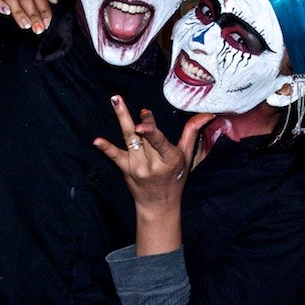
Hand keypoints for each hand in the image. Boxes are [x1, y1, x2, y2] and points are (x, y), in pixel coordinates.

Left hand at [93, 95, 213, 255]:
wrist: (158, 205)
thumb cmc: (175, 178)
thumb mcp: (187, 156)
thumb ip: (192, 132)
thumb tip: (207, 114)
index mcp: (170, 159)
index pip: (158, 140)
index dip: (150, 128)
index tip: (144, 114)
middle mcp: (152, 164)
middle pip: (142, 136)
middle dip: (135, 118)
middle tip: (120, 99)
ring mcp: (137, 167)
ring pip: (129, 139)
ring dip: (121, 117)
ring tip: (115, 100)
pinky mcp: (125, 169)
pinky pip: (115, 157)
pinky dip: (106, 148)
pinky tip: (97, 141)